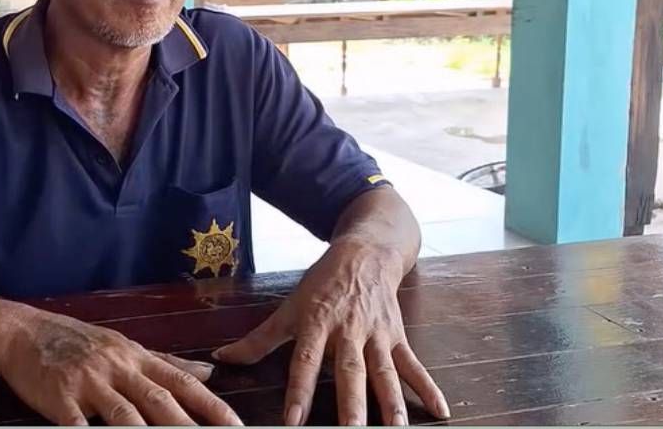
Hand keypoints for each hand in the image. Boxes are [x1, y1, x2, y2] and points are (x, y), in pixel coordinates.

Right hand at [0, 307, 243, 425]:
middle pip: (159, 402)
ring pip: (124, 416)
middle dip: (187, 428)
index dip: (211, 406)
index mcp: (136, 358)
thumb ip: (167, 362)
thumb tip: (209, 372)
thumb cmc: (77, 341)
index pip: (181, 383)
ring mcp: (88, 382)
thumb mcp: (125, 346)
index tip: (236, 426)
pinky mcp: (59, 397)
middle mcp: (117, 368)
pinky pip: (78, 424)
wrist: (23, 331)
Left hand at [212, 240, 448, 425]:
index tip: (293, 422)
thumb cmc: (323, 283)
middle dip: (352, 406)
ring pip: (386, 372)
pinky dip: (429, 388)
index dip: (298, 392)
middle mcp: (349, 330)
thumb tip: (222, 358)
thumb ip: (258, 339)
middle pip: (351, 372)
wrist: (366, 250)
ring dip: (392, 403)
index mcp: (317, 323)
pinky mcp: (398, 336)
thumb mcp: (289, 307)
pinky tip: (441, 413)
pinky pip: (414, 366)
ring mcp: (377, 334)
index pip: (305, 362)